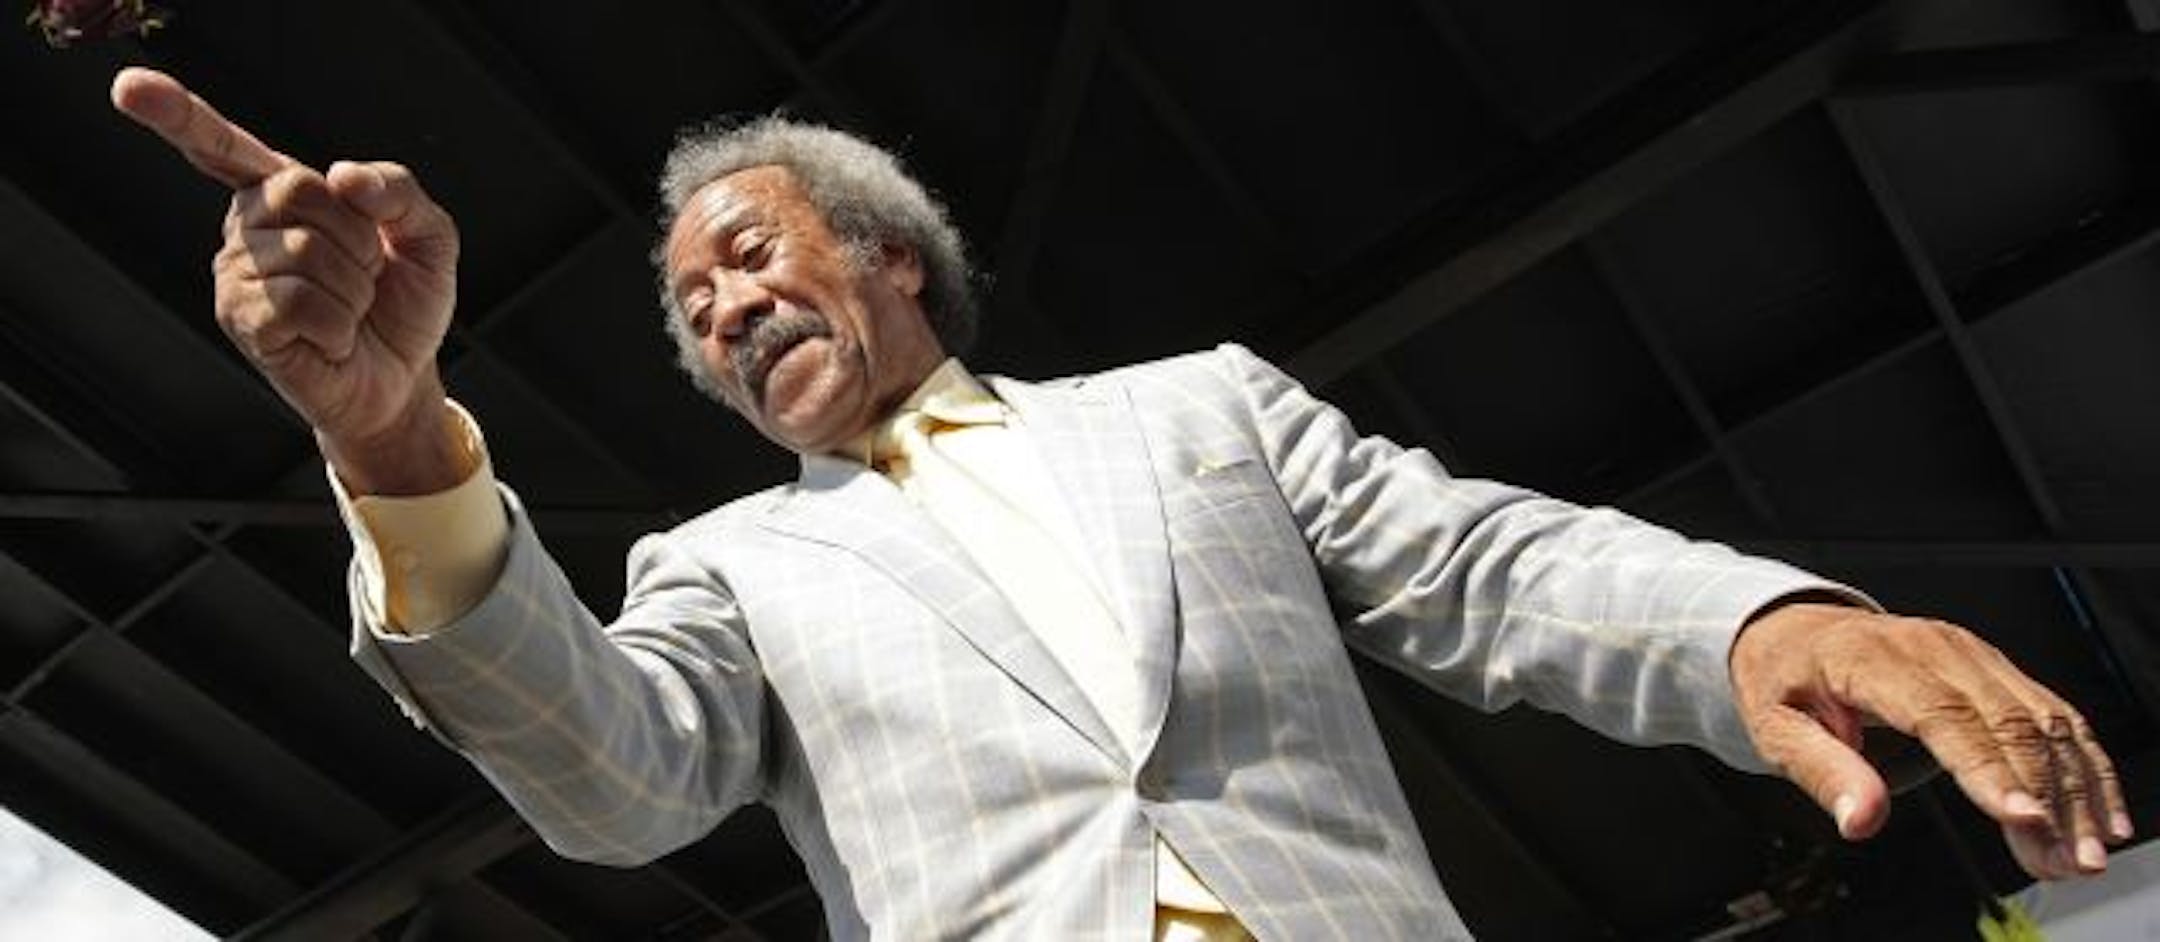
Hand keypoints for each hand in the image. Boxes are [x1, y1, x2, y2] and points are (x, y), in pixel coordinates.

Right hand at [110, 67, 464, 493]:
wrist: (404, 379)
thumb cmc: (402, 302)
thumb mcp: (427, 236)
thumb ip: (401, 192)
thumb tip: (346, 177)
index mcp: (281, 190)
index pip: (223, 144)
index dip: (176, 113)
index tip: (128, 86)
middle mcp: (246, 224)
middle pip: (300, 189)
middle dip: (359, 235)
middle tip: (364, 272)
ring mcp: (236, 273)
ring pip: (306, 253)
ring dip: (355, 288)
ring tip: (348, 310)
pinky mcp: (241, 320)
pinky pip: (300, 303)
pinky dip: (339, 324)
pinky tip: (332, 338)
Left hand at [1731, 602, 2130, 879]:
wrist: (1793, 628)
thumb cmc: (1783, 677)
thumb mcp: (1776, 727)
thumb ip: (1823, 771)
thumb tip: (1861, 820)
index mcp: (1874, 658)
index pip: (1942, 715)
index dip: (1987, 769)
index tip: (2022, 818)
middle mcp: (1935, 648)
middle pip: (2007, 723)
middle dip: (2045, 798)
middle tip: (2063, 862)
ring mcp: (1970, 654)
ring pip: (2042, 721)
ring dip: (2073, 791)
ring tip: (2082, 854)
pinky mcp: (1991, 667)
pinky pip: (2049, 712)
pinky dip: (2081, 763)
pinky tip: (2098, 812)